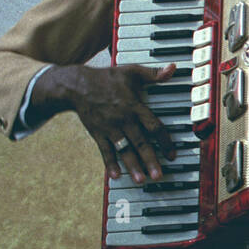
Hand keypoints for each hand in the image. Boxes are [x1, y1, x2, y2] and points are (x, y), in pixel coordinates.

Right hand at [43, 62, 177, 181]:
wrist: (75, 85)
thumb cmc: (107, 78)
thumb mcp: (132, 71)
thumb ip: (154, 74)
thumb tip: (173, 69)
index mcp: (134, 107)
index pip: (154, 126)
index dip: (165, 141)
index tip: (172, 154)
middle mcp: (123, 120)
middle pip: (140, 142)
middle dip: (150, 160)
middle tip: (159, 175)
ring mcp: (109, 128)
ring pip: (124, 150)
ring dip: (132, 165)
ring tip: (141, 180)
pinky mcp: (97, 133)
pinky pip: (104, 151)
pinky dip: (110, 163)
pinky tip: (116, 176)